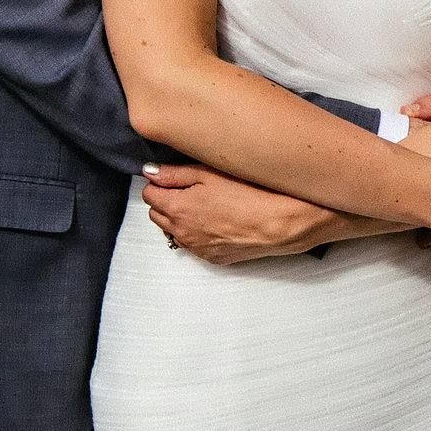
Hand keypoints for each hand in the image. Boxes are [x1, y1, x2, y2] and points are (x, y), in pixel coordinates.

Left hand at [141, 166, 328, 267]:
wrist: (282, 223)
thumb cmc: (251, 193)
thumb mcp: (209, 172)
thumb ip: (174, 173)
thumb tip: (150, 173)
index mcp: (177, 209)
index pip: (148, 194)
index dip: (159, 182)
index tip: (173, 176)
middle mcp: (182, 233)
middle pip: (157, 214)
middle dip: (167, 200)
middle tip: (190, 187)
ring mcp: (198, 248)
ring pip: (175, 231)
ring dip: (181, 218)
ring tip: (206, 204)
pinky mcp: (214, 258)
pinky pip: (195, 244)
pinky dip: (199, 233)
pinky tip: (218, 220)